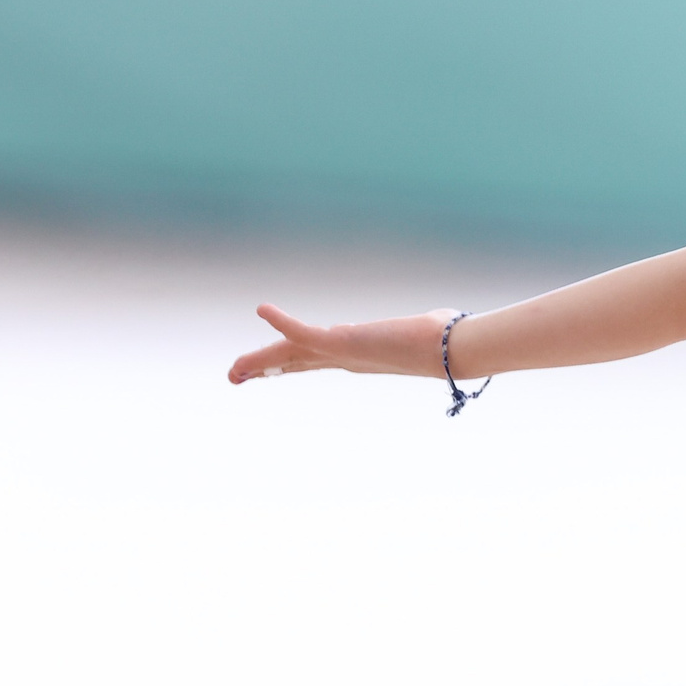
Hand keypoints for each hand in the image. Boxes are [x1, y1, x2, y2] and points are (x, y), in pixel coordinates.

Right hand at [228, 304, 458, 383]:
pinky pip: (303, 332)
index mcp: (359, 357)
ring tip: (233, 369)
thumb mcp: (429, 330)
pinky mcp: (342, 342)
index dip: (286, 365)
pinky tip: (262, 308)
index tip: (265, 370)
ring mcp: (342, 352)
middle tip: (234, 377)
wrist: (452, 351)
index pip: (314, 361)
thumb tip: (444, 320)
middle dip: (262, 369)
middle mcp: (347, 359)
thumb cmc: (448, 341)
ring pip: (288, 356)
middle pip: (293, 364)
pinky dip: (282, 321)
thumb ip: (428, 326)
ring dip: (259, 360)